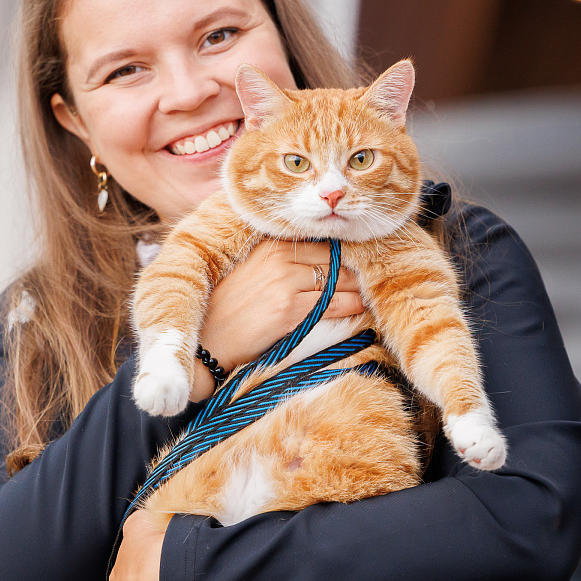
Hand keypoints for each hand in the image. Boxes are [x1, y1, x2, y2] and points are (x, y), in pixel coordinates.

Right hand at [190, 240, 364, 400]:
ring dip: (358, 288)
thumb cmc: (228, 307)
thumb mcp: (251, 270)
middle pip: (334, 257)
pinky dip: (352, 306)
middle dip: (355, 268)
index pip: (320, 240)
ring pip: (339, 279)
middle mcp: (279, 258)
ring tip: (369, 293)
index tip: (358, 257)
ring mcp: (285, 283)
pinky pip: (335, 304)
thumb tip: (318, 257)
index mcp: (269, 244)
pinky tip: (361, 308)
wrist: (208, 339)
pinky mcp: (290, 310)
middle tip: (371, 276)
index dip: (343, 250)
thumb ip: (280, 259)